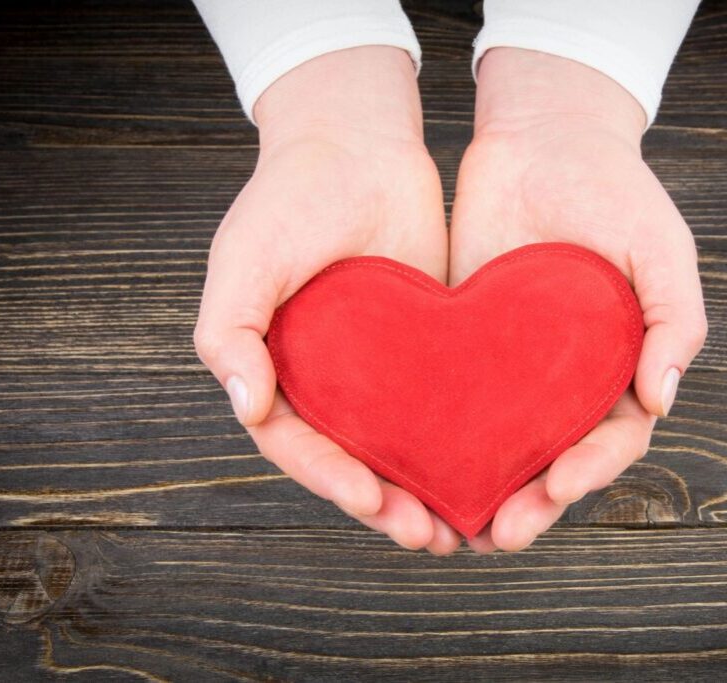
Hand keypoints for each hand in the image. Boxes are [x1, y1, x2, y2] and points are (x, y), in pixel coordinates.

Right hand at [194, 46, 461, 554]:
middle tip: (426, 536)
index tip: (371, 500)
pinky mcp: (430, 346)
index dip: (331, 479)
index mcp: (278, 370)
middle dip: (388, 505)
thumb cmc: (287, 197)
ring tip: (463, 527)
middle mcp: (329, 379)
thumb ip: (230, 332)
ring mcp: (380, 366)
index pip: (299, 444)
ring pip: (404, 445)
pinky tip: (495, 466)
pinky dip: (463, 440)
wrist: (358, 143)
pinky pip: (446, 402)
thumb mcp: (244, 258)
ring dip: (428, 489)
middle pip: (356, 460)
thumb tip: (248, 407)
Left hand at [450, 48, 707, 552]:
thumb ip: (676, 322)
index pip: (612, 438)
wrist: (542, 139)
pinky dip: (437, 443)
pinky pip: (450, 403)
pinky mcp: (463, 346)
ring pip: (500, 446)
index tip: (557, 483)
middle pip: (553, 459)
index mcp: (621, 368)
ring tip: (455, 530)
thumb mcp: (662, 250)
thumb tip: (662, 401)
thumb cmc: (615, 192)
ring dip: (481, 493)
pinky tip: (412, 470)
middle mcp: (568, 380)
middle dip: (532, 504)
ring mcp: (514, 367)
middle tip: (501, 534)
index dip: (589, 468)